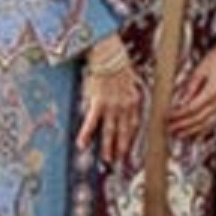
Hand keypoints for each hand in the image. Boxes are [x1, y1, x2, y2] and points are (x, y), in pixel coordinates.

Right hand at [77, 44, 142, 164]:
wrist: (108, 53)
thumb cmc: (118, 62)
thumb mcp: (131, 77)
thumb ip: (130, 88)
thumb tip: (131, 92)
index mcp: (134, 99)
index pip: (134, 123)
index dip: (132, 137)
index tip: (129, 148)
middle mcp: (125, 106)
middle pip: (124, 131)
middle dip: (122, 148)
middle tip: (120, 162)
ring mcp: (112, 106)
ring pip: (110, 131)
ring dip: (108, 147)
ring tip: (107, 160)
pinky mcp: (98, 103)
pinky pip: (91, 122)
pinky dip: (86, 134)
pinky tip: (81, 144)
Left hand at [164, 45, 215, 138]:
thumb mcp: (199, 70)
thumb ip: (190, 88)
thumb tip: (180, 102)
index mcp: (214, 90)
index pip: (192, 108)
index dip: (179, 114)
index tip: (168, 116)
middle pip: (199, 118)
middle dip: (183, 125)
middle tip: (169, 127)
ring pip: (207, 124)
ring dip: (191, 131)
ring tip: (178, 134)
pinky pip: (214, 122)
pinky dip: (203, 130)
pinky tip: (195, 135)